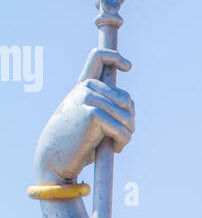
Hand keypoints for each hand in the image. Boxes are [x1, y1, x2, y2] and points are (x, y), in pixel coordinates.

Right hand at [34, 49, 133, 183]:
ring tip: (117, 143)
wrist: (54, 160)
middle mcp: (85, 89)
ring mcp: (88, 99)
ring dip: (128, 133)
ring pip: (127, 115)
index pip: (98, 57)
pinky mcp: (93, 114)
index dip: (115, 57)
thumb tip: (130, 105)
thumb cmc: (76, 143)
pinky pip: (122, 129)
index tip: (128, 66)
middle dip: (129, 120)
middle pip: (126, 99)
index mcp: (83, 87)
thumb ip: (109, 108)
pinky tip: (114, 149)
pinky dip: (123, 141)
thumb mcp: (92, 120)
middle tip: (122, 135)